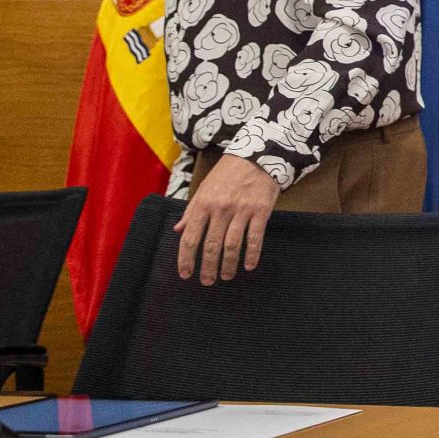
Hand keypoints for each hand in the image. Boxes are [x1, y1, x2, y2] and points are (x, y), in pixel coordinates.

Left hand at [176, 155, 281, 284]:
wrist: (257, 156)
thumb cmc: (227, 174)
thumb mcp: (204, 189)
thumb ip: (191, 210)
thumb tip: (178, 230)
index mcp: (203, 204)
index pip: (190, 237)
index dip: (186, 259)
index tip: (186, 274)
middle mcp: (221, 209)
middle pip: (211, 246)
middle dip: (207, 267)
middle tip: (207, 281)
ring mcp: (242, 211)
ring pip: (232, 245)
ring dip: (228, 265)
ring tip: (226, 276)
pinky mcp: (260, 211)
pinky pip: (255, 238)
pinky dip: (252, 254)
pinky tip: (249, 266)